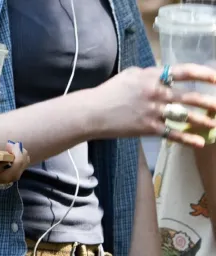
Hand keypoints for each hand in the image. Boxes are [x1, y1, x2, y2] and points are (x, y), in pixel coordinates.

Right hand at [90, 64, 215, 147]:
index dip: (204, 74)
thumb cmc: (108, 92)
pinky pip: (171, 134)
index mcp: (153, 77)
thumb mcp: (130, 75)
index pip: (185, 72)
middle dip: (209, 101)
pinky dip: (187, 139)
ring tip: (214, 123)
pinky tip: (199, 143)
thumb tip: (165, 75)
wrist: (91, 113)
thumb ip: (151, 73)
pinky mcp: (147, 128)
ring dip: (203, 120)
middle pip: (190, 97)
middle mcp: (157, 93)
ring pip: (185, 116)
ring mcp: (153, 112)